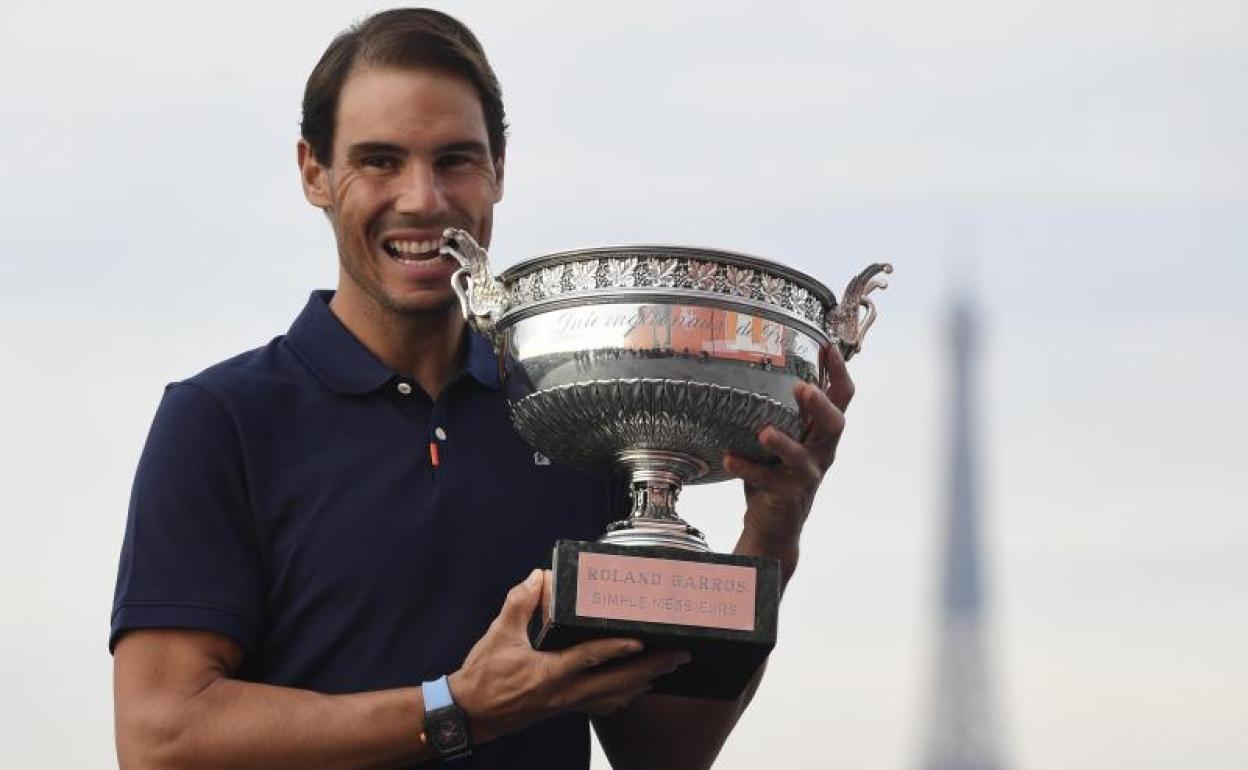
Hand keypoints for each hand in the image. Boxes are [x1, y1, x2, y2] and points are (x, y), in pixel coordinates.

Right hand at [448, 569, 688, 742]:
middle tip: (677, 655)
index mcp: (548, 673)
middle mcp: (564, 694)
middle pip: (617, 684)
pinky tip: (636, 687)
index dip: (616, 649)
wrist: (470, 715)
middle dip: (650, 669)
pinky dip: (625, 695)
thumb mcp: (499, 634)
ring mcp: (567, 705)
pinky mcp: (566, 709)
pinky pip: (604, 705)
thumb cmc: (483, 678)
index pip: (589, 659)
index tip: (642, 641)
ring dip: (644, 682)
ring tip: (668, 668)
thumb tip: (539, 576)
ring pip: (615, 698)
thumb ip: (520, 602)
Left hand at [723, 343, 853, 571]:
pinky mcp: (787, 494)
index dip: (839, 372)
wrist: (774, 523)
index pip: (841, 398)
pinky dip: (746, 467)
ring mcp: (807, 474)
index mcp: (822, 432)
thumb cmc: (776, 470)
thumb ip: (780, 411)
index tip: (827, 345)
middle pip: (835, 424)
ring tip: (765, 432)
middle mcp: (821, 451)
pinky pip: (766, 479)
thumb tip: (753, 366)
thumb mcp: (785, 436)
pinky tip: (729, 457)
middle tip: (803, 388)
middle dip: (821, 405)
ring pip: (803, 457)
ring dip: (784, 443)